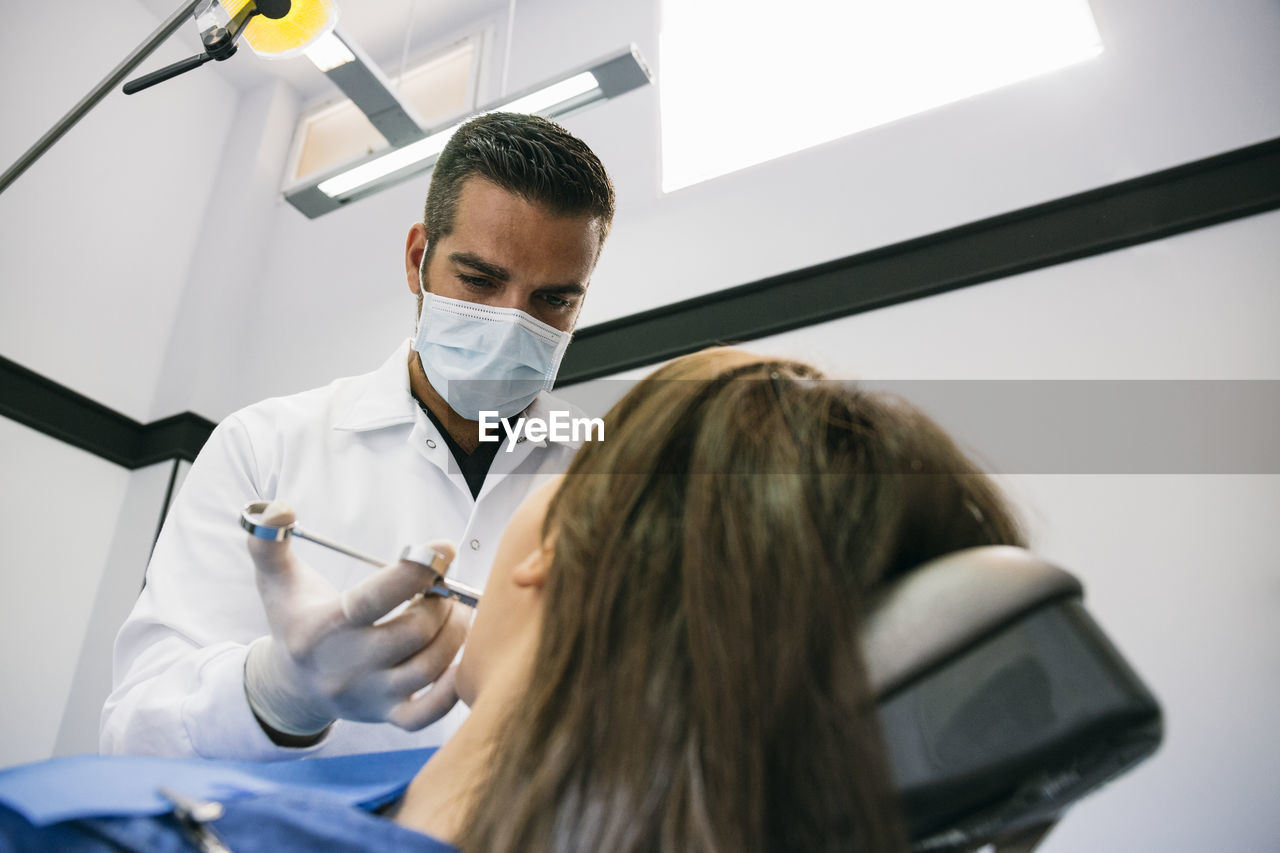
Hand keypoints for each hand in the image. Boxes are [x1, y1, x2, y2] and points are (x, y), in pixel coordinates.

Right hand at [243, 500, 468, 739]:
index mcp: (323, 628)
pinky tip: (461, 658)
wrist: (291, 686)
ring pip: (428, 667)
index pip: (375, 599)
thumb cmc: (294, 621)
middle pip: (413, 633)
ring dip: (455, 633)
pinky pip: (427, 715)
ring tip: (456, 610)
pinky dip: (452, 690)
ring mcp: (369, 695)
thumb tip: (277, 508)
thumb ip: (269, 541)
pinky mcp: (387, 715)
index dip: (415, 571)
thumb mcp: (275, 581)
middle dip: (441, 602)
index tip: (443, 548)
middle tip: (447, 584)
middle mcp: (347, 665)